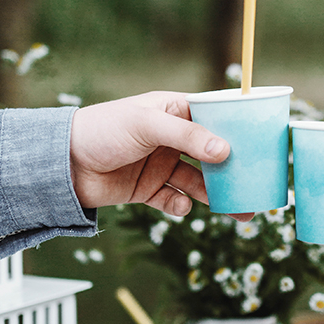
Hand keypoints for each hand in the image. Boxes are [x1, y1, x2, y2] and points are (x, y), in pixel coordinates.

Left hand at [70, 91, 248, 218]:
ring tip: (237, 211)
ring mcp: (161, 165)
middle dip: (234, 172)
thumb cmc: (101, 129)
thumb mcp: (146, 124)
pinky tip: (181, 205)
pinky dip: (181, 205)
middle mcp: (172, 139)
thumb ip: (187, 137)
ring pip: (199, 182)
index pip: (215, 119)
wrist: (61, 164)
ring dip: (217, 196)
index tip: (262, 146)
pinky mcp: (148, 190)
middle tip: (257, 188)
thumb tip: (225, 151)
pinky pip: (174, 200)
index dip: (238, 132)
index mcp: (175, 112)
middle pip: (212, 155)